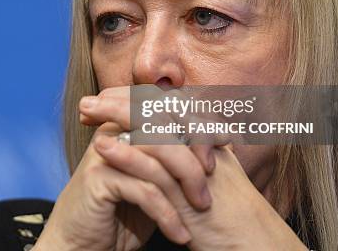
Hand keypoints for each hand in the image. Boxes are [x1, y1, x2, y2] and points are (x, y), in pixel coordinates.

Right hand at [34, 87, 213, 250]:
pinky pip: (144, 189)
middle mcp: (114, 130)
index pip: (166, 106)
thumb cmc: (124, 210)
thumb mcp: (155, 177)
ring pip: (157, 153)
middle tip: (215, 176)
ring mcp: (103, 151)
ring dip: (186, 182)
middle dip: (195, 148)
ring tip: (203, 207)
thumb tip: (220, 131)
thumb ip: (175, 152)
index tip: (226, 139)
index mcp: (126, 122)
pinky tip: (180, 234)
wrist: (85, 241)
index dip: (197, 118)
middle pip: (164, 124)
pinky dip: (168, 214)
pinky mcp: (97, 178)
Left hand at [81, 87, 307, 249]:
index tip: (101, 101)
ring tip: (85, 113)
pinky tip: (102, 147)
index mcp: (201, 134)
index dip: (130, 100)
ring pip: (151, 127)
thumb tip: (153, 139)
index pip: (161, 105)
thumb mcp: (200, 175)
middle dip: (118, 100)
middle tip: (86, 102)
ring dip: (115, 116)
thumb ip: (182, 153)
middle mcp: (198, 141)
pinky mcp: (187, 188)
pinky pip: (154, 164)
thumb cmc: (224, 213)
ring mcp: (193, 162)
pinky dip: (126, 153)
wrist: (251, 242)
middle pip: (154, 108)